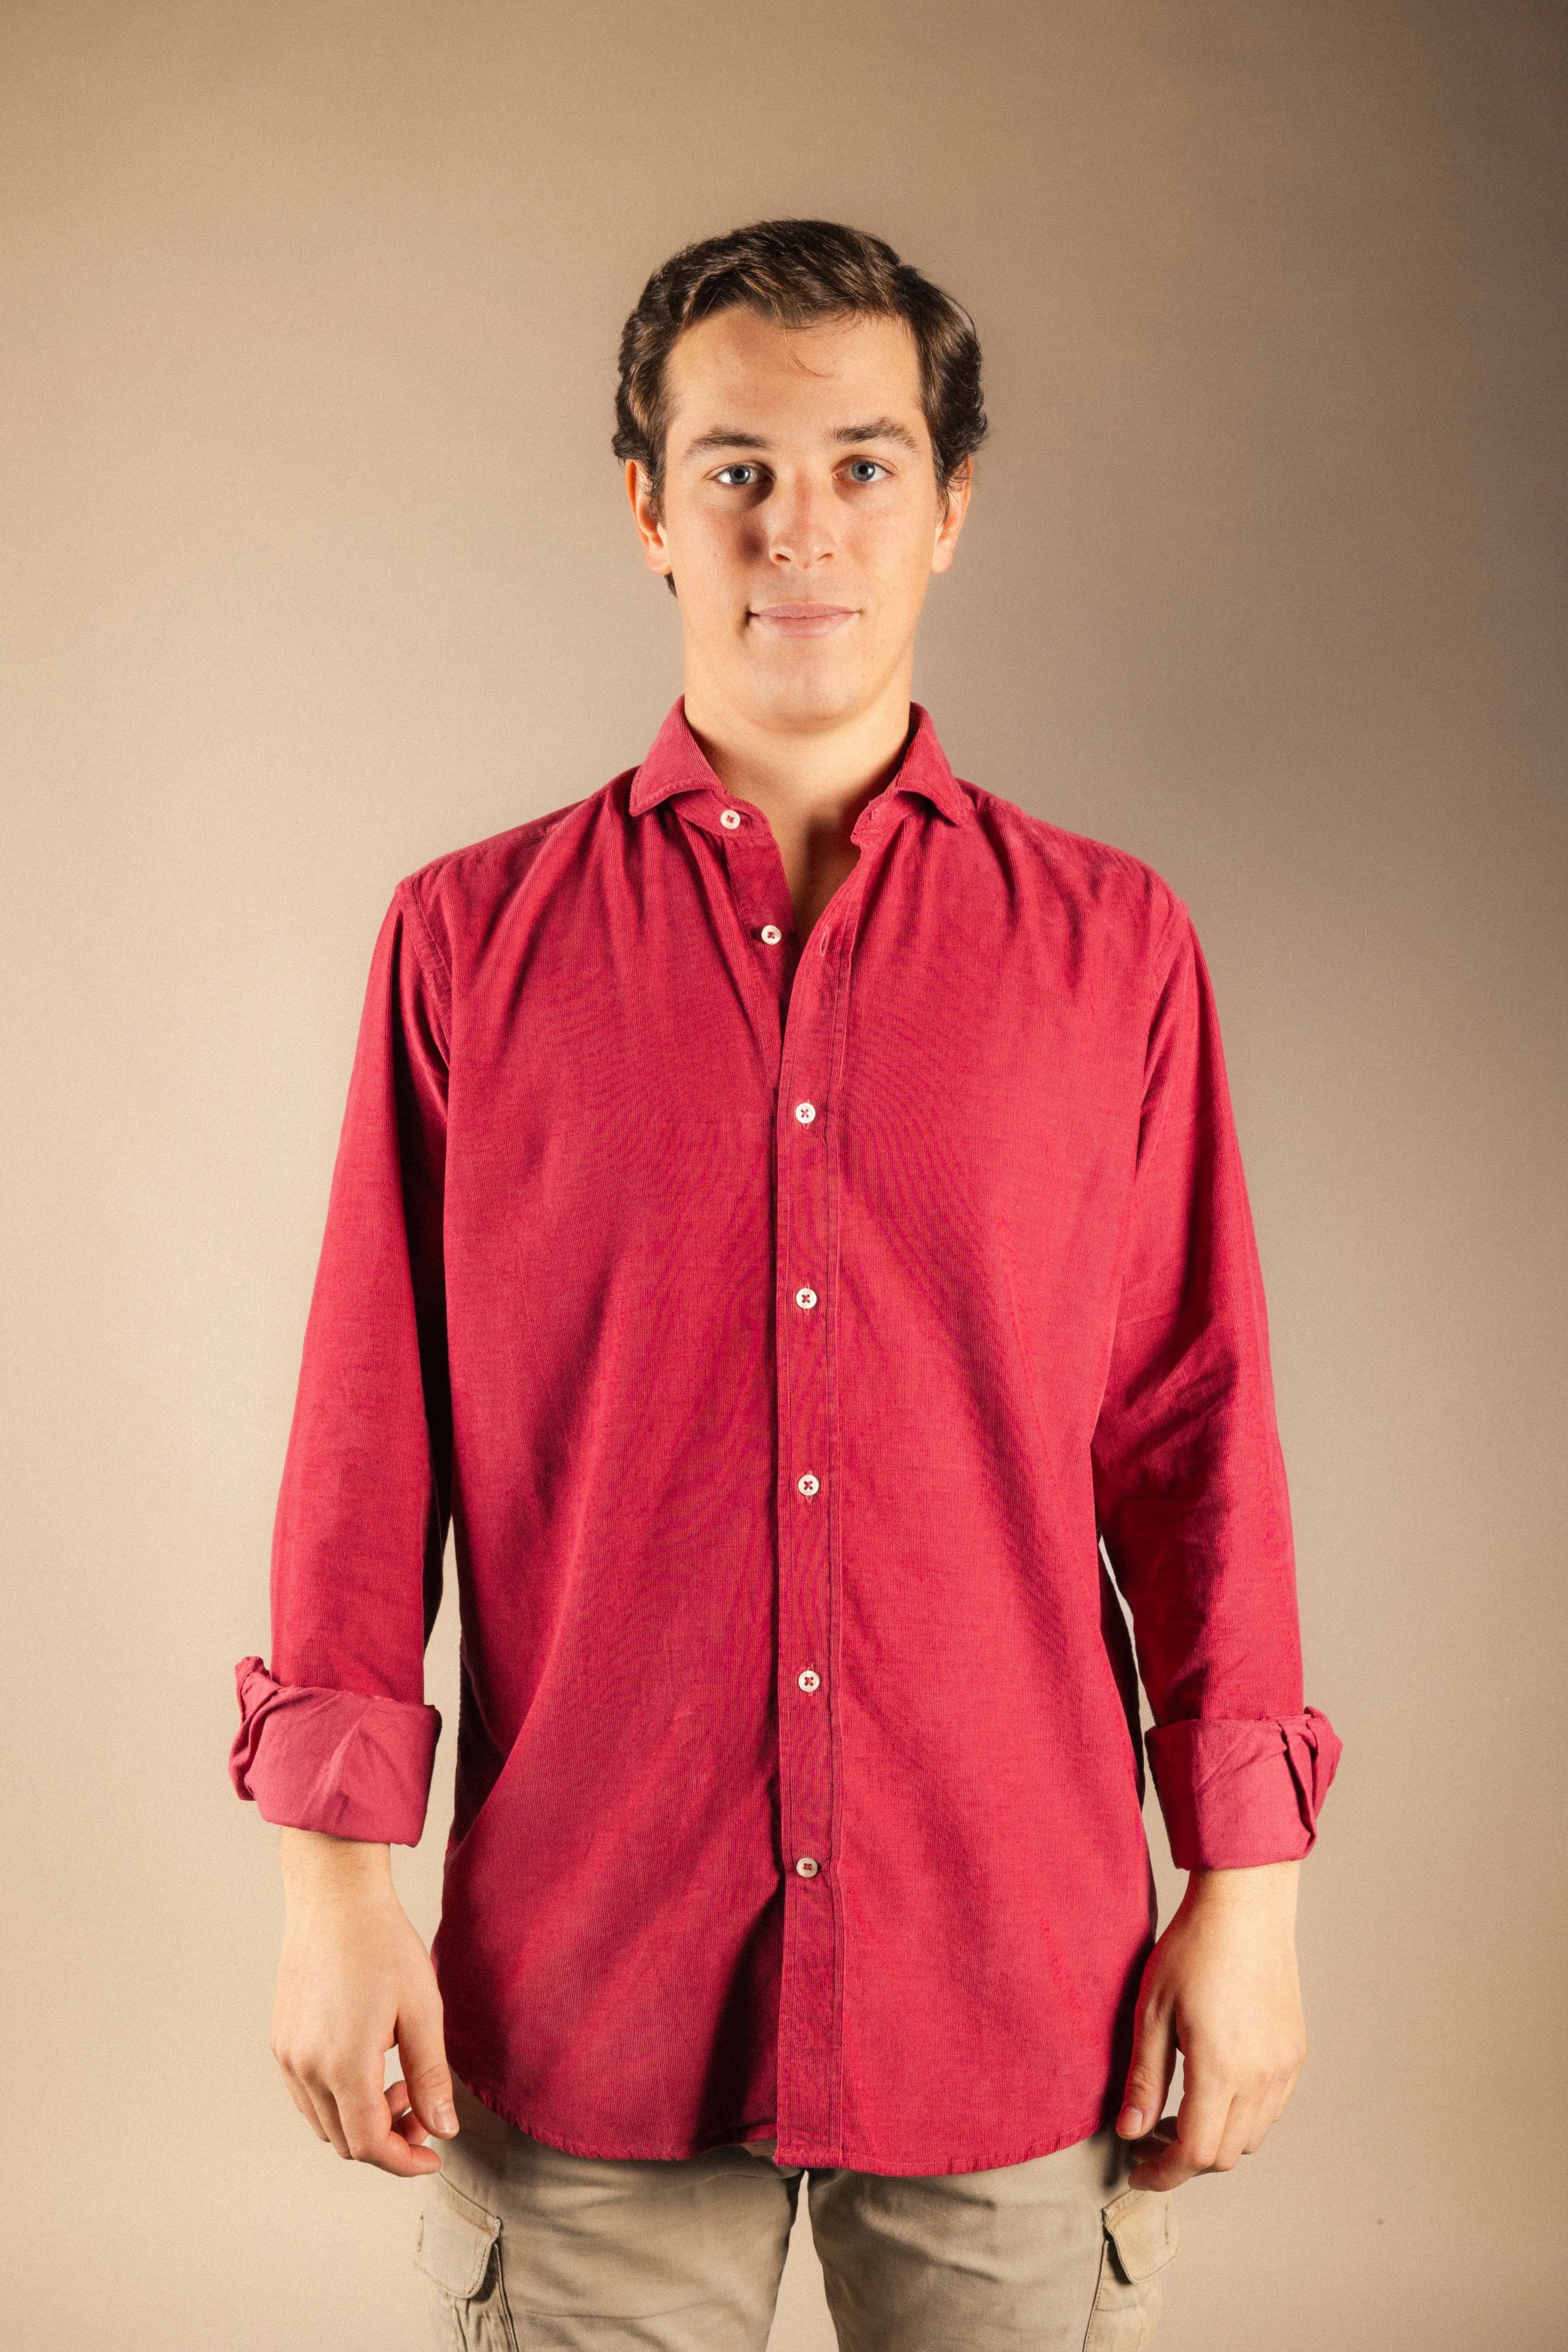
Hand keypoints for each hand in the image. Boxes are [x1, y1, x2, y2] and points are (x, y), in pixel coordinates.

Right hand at [270, 1828, 457, 2176]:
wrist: (334, 1897)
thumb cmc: (382, 1944)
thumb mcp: (423, 2010)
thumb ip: (431, 2077)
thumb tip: (443, 2129)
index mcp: (344, 2065)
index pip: (370, 2145)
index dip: (405, 2162)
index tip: (433, 2156)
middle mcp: (306, 2068)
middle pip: (346, 2142)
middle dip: (390, 2140)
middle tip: (423, 2109)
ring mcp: (287, 2055)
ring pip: (325, 2122)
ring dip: (364, 2119)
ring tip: (399, 2081)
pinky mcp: (281, 2040)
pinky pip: (308, 2095)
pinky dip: (340, 2099)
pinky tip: (370, 2064)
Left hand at [1115, 1859, 1305, 2190]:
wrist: (1245, 1907)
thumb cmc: (1194, 1948)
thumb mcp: (1152, 2011)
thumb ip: (1144, 2079)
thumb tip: (1130, 2132)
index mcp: (1220, 2068)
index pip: (1195, 2153)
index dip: (1163, 2173)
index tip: (1138, 2170)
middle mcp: (1261, 2076)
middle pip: (1224, 2154)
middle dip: (1184, 2160)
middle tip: (1149, 2138)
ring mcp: (1284, 2067)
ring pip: (1251, 2137)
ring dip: (1215, 2140)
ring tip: (1179, 2114)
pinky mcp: (1295, 2053)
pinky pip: (1271, 2110)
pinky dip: (1242, 2118)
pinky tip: (1214, 2090)